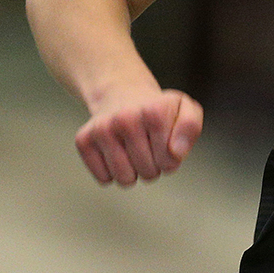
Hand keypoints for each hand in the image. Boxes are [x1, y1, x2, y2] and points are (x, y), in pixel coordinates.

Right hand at [74, 87, 203, 186]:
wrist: (122, 93)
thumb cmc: (157, 108)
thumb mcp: (184, 109)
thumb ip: (190, 128)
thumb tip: (176, 153)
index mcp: (154, 112)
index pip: (169, 162)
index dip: (171, 159)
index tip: (165, 142)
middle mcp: (125, 119)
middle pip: (148, 173)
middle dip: (153, 166)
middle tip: (148, 146)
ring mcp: (102, 129)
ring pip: (124, 179)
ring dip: (133, 172)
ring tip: (133, 151)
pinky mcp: (83, 140)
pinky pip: (103, 178)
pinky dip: (111, 172)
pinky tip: (115, 151)